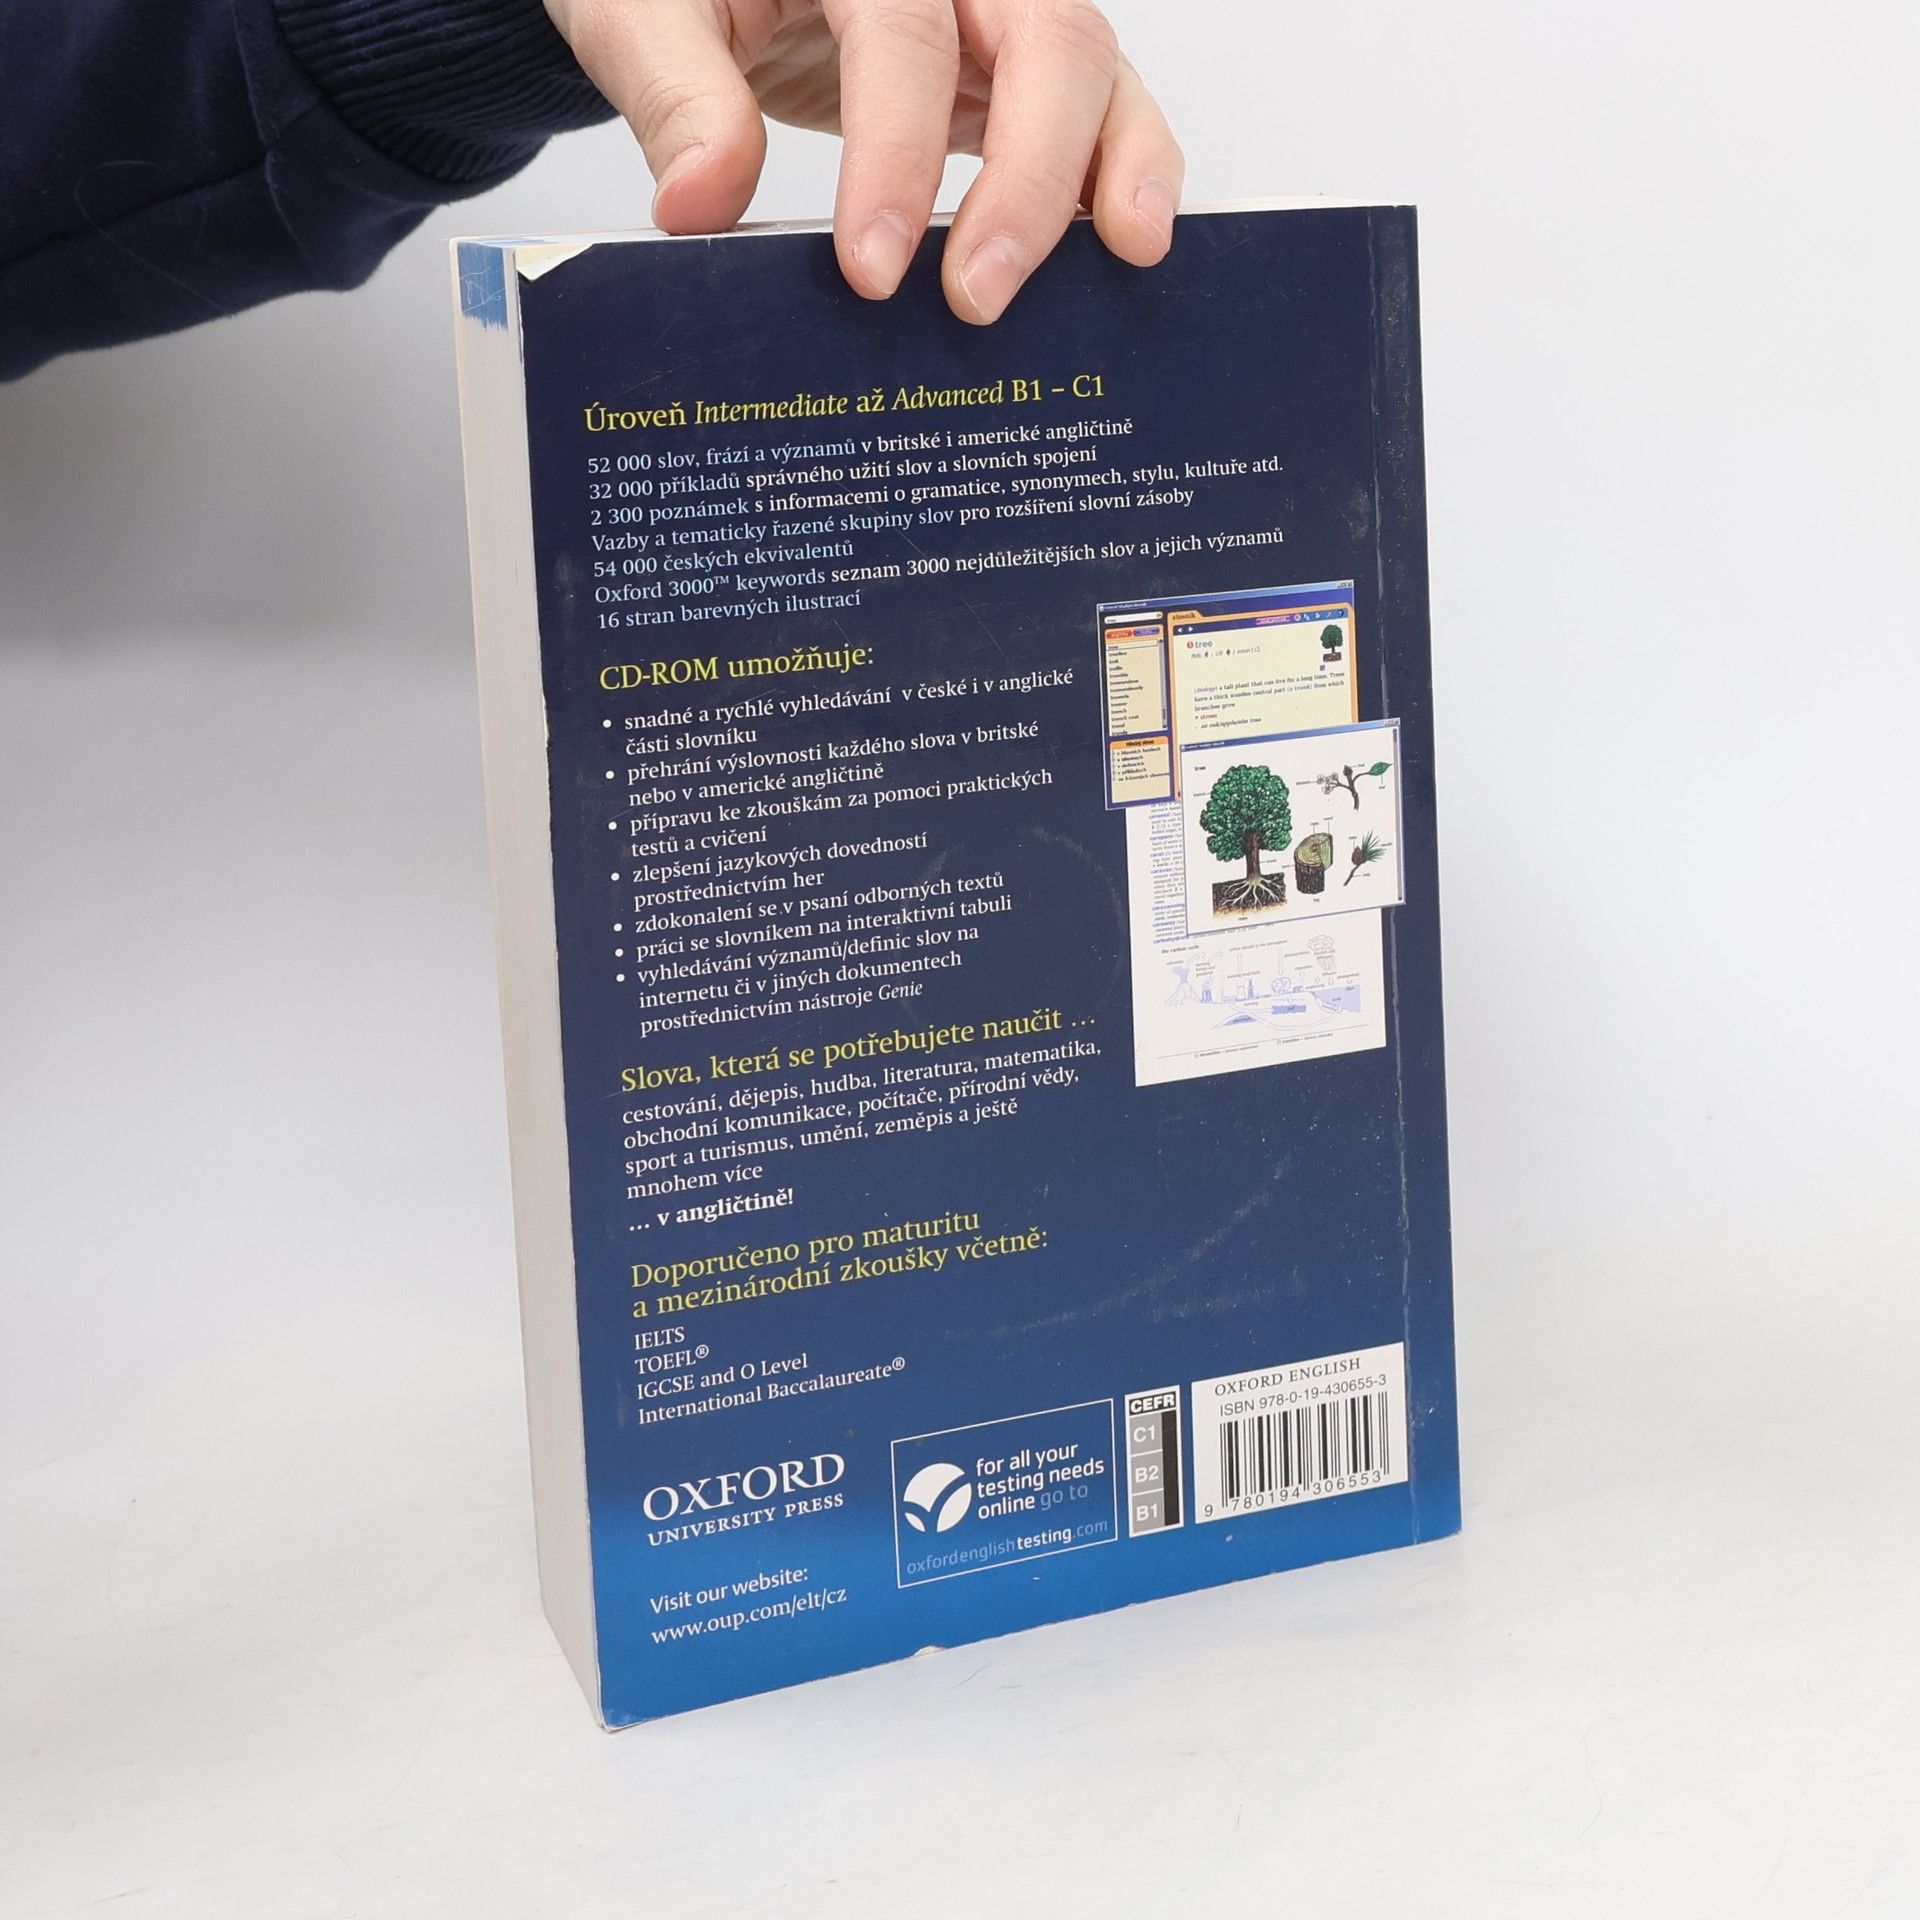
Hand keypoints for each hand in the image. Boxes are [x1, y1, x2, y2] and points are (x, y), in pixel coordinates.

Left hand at [541, 0, 1182, 322]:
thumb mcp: (642, 11)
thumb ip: (673, 92)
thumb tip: (699, 201)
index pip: (904, 35)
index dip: (896, 155)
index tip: (868, 269)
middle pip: (1044, 38)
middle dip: (1027, 178)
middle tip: (978, 297)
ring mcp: (1001, 6)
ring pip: (1094, 64)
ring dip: (1112, 169)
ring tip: (1126, 256)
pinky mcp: (1018, 63)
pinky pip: (1100, 104)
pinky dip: (1122, 170)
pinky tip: (1124, 245)